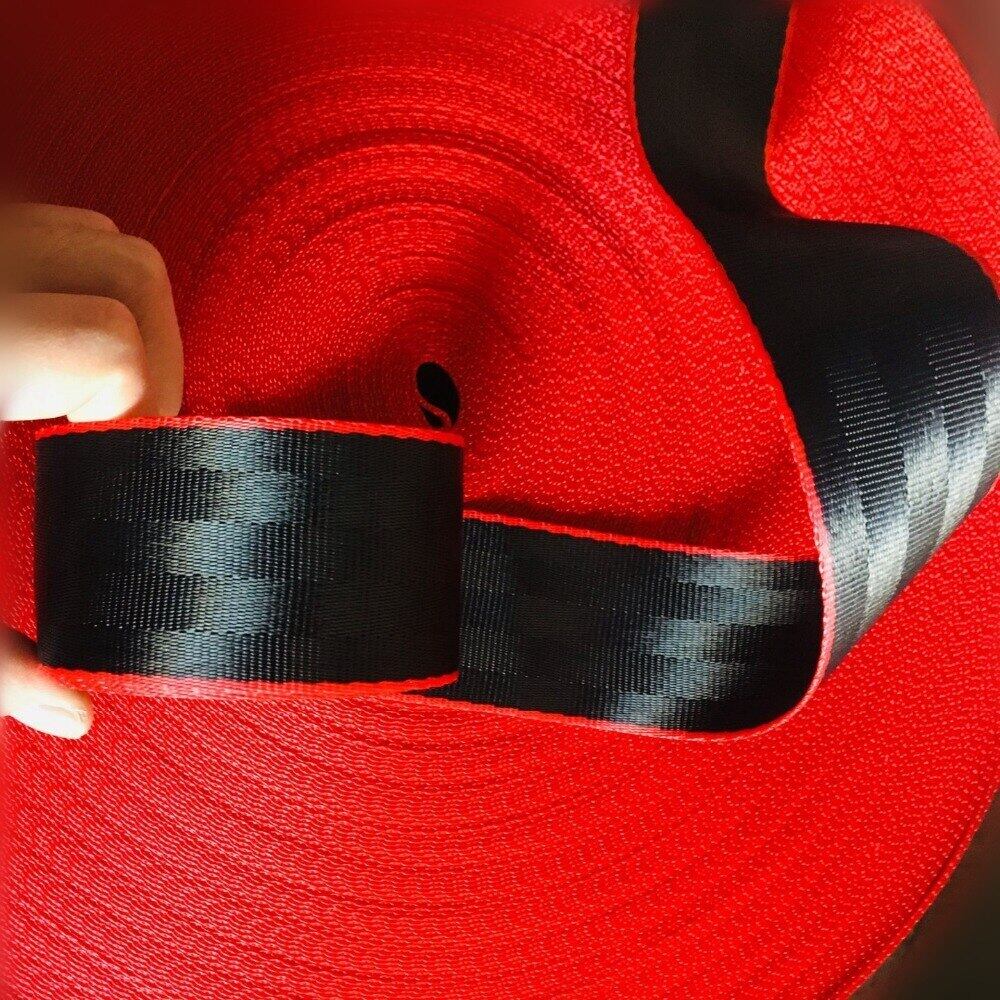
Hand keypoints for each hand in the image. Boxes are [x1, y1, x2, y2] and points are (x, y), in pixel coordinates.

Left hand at [0, 203, 183, 736]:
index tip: (99, 457)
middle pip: (132, 275)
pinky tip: (38, 350)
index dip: (134, 411)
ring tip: (82, 386)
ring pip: (100, 241)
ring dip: (123, 314)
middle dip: (155, 356)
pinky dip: (75, 283)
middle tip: (114, 424)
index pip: (112, 347)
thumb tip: (69, 712)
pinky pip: (53, 228)